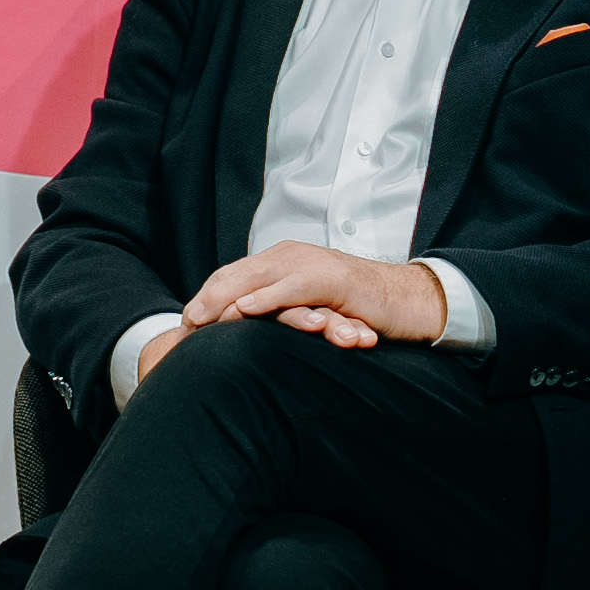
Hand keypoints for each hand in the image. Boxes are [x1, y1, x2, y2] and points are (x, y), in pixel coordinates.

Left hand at [171, 242, 446, 357]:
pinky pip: (293, 287)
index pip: (232, 276)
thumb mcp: (305, 309)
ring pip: (258, 277)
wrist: (406, 302)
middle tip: (183, 322)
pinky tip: (246, 309)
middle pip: (237, 274)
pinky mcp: (333, 279)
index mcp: (281, 262)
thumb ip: (275, 312)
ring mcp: (311, 265)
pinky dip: (268, 297)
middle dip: (208, 298)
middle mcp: (291, 257)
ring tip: (201, 317)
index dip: (207, 298)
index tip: (183, 323)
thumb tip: (240, 332)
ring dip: (227, 297)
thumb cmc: (355, 310)